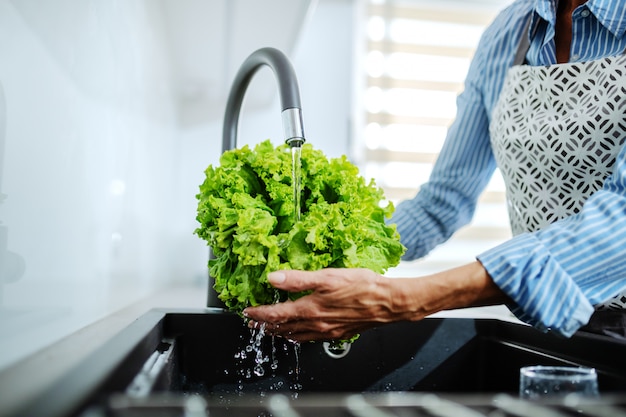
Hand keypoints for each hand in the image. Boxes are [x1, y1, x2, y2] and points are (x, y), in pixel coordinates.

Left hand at [243, 268, 402, 341]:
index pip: (276, 315)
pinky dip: (298, 336)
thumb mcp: (327, 277)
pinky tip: (299, 333)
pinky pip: (311, 338)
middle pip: (283, 328)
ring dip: (280, 333)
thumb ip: (298, 279)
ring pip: (296, 336)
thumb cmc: (362, 287)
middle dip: (265, 326)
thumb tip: (273, 278)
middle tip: (253, 324)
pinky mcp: (337, 332)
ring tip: (270, 330)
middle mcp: (316, 324)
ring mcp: (327, 331)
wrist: (388, 303)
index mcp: (311, 309)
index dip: (259, 314)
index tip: (247, 312)